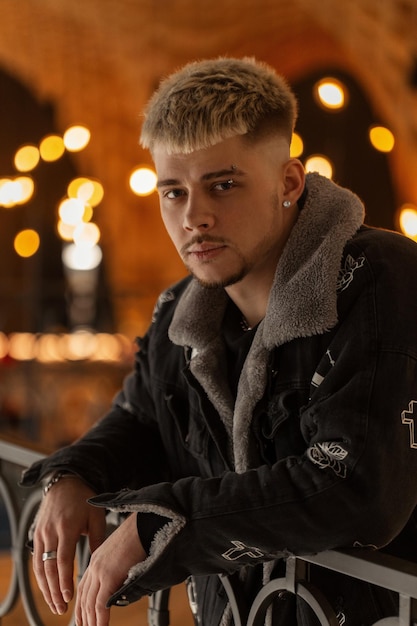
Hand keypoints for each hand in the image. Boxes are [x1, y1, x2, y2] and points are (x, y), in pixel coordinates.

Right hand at [32, 477, 105, 615]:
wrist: (66, 482)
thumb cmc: (84, 499)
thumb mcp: (96, 516)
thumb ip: (98, 540)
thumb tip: (101, 563)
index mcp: (67, 527)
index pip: (63, 560)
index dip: (64, 580)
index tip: (68, 596)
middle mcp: (51, 532)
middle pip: (49, 568)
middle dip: (54, 591)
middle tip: (61, 608)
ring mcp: (41, 533)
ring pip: (39, 566)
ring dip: (45, 588)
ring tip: (54, 604)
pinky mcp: (36, 533)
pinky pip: (35, 559)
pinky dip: (40, 576)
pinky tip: (46, 587)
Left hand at [75, 512, 146, 625]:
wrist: (144, 525)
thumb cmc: (139, 535)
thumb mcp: (122, 554)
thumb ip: (117, 570)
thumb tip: (120, 588)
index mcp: (96, 559)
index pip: (83, 587)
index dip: (81, 606)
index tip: (82, 618)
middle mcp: (94, 565)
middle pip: (83, 597)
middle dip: (83, 616)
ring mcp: (100, 570)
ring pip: (90, 603)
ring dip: (91, 621)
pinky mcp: (109, 576)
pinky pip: (101, 603)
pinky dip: (100, 619)